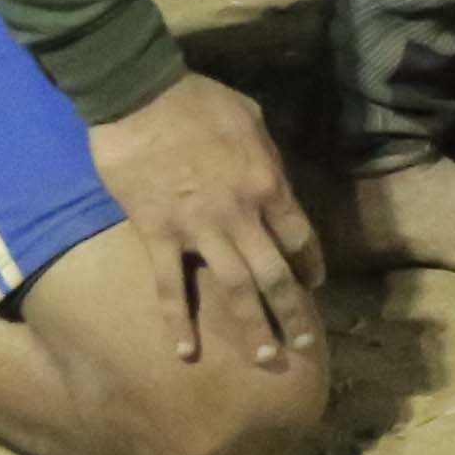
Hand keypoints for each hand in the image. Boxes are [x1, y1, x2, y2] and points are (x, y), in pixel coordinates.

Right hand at [86, 69, 325, 371]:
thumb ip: (266, 156)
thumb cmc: (197, 99)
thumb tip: (272, 181)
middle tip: (303, 346)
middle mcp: (241, 214)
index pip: (300, 236)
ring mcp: (200, 228)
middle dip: (292, 313)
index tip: (314, 285)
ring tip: (266, 361)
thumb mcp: (251, 118)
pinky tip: (186, 353)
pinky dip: (178, 322)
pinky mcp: (158, 234)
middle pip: (276, 274)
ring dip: (253, 327)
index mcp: (268, 183)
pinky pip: (170, 286)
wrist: (140, 94)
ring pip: (235, 289)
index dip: (309, 265)